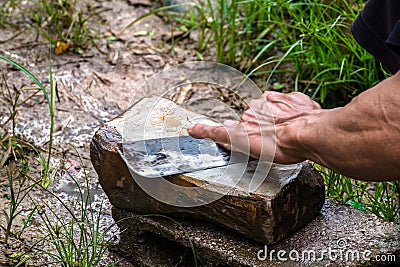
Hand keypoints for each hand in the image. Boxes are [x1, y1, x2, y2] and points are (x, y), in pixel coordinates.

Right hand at [187, 91, 320, 163]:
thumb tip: (195, 129)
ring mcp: (276, 100)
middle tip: (269, 140)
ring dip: (275, 118)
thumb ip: (220, 134)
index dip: (226, 130)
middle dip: (259, 126)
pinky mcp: (293, 98)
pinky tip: (296, 122)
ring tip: (286, 133)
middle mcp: (256, 106)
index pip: (227, 126)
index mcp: (244, 119)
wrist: (307, 133)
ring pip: (271, 108)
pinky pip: (289, 102)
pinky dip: (291, 110)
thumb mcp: (245, 146)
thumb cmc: (280, 145)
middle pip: (253, 117)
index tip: (204, 129)